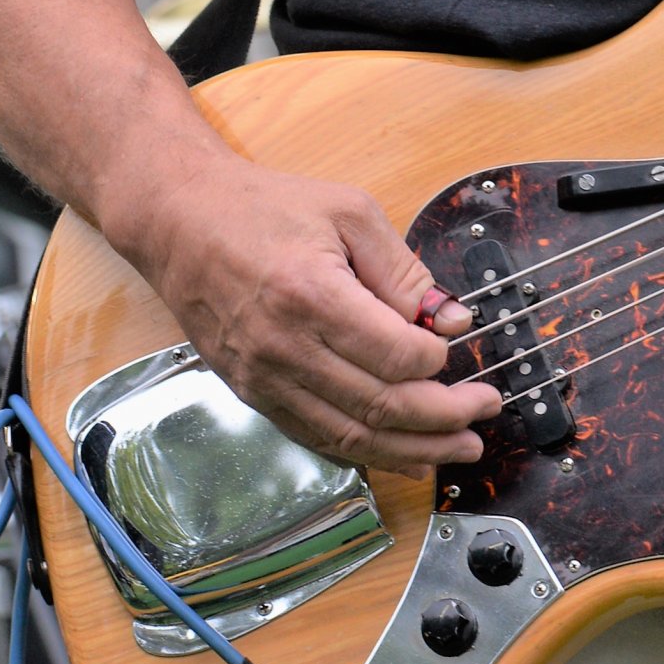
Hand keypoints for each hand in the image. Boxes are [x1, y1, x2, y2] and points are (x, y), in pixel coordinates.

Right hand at [113, 151, 502, 475]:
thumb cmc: (263, 207)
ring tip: (458, 448)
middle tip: (484, 412)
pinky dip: (365, 453)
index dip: (436, 360)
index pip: (393, 354)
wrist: (179, 222)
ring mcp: (264, 379)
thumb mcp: (347, 211)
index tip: (457, 347)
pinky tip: (403, 455)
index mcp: (311, 295)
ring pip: (350, 435)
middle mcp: (284, 348)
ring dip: (412, 449)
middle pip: (378, 406)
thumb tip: (452, 319)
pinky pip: (317, 437)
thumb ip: (402, 270)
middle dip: (442, 418)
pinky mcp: (253, 393)